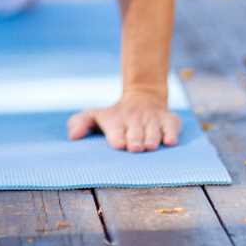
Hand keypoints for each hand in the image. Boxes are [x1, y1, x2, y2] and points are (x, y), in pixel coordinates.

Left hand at [66, 91, 181, 151]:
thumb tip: (72, 136)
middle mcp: (135, 121)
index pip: (116, 132)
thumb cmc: (115, 116)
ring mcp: (153, 121)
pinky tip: (169, 141)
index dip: (118, 138)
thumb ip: (79, 123)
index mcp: (116, 122)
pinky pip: (172, 128)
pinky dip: (171, 134)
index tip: (118, 144)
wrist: (143, 98)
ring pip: (154, 132)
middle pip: (136, 135)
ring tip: (149, 145)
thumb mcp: (95, 116)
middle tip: (135, 147)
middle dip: (135, 141)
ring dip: (152, 139)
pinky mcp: (170, 121)